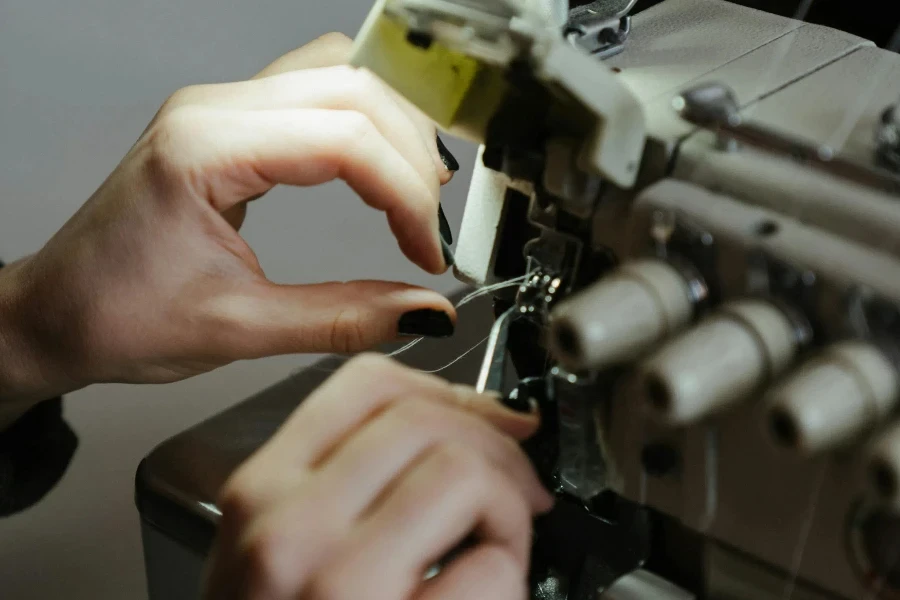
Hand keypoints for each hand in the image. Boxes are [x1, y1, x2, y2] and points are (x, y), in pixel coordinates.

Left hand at [0, 33, 460, 409]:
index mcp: (204, 150)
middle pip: (353, 90)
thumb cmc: (114, 315)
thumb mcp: (237, 329)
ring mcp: (219, 108)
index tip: (428, 252)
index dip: (404, 196)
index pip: (343, 140)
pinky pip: (315, 89)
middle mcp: (212, 110)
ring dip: (393, 129)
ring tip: (418, 192)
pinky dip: (363, 122)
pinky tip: (379, 164)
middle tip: (428, 226)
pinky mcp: (228, 121)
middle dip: (410, 157)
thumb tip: (423, 312)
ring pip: (339, 76)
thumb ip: (342, 318)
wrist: (56, 311)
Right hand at [205, 355, 552, 599]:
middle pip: (427, 418)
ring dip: (508, 508)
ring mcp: (338, 584)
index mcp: (262, 495)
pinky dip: (510, 573)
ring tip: (499, 544)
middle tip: (515, 490)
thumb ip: (344, 482)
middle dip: (497, 448)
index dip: (449, 391)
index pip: (367, 385)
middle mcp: (289, 529)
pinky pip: (488, 568)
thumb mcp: (277, 549)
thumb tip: (455, 427)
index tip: (488, 418)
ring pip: (463, 473)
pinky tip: (491, 590)